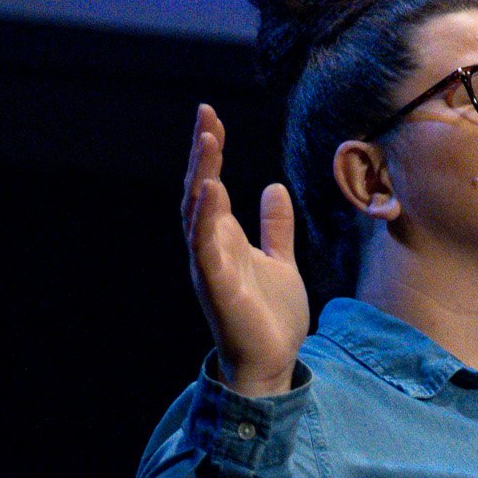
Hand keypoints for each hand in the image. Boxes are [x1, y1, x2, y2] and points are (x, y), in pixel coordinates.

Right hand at [182, 104, 308, 397]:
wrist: (272, 361)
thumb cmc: (270, 315)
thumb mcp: (280, 260)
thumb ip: (275, 228)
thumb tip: (274, 188)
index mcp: (223, 239)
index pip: (211, 185)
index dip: (210, 152)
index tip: (212, 117)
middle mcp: (210, 248)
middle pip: (197, 192)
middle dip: (201, 154)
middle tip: (206, 116)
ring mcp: (211, 267)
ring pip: (197, 215)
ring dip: (201, 177)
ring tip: (208, 142)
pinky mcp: (218, 288)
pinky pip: (206, 249)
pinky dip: (206, 220)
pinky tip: (211, 192)